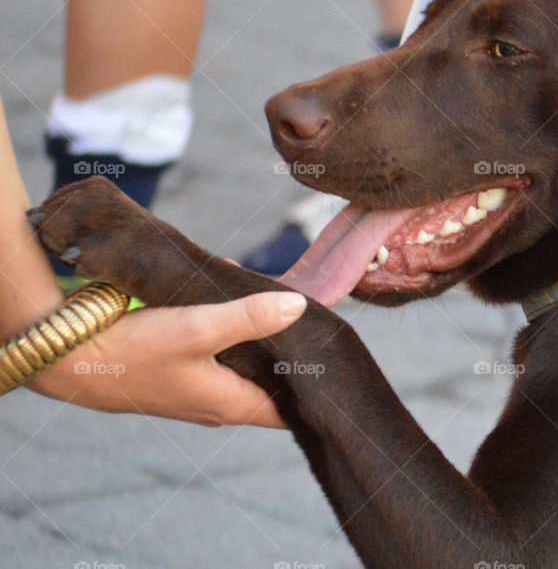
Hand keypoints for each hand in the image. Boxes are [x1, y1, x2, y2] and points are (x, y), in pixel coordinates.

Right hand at [28, 291, 306, 427]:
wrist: (70, 360)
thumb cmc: (135, 351)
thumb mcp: (198, 328)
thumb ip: (249, 317)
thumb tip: (299, 306)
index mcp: (233, 404)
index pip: (291, 410)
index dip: (315, 390)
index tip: (338, 362)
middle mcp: (220, 403)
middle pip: (272, 383)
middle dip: (291, 355)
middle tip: (317, 323)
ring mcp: (199, 390)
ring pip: (246, 364)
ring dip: (261, 338)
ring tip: (283, 304)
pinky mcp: (180, 372)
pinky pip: (221, 352)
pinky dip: (233, 330)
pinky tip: (236, 297)